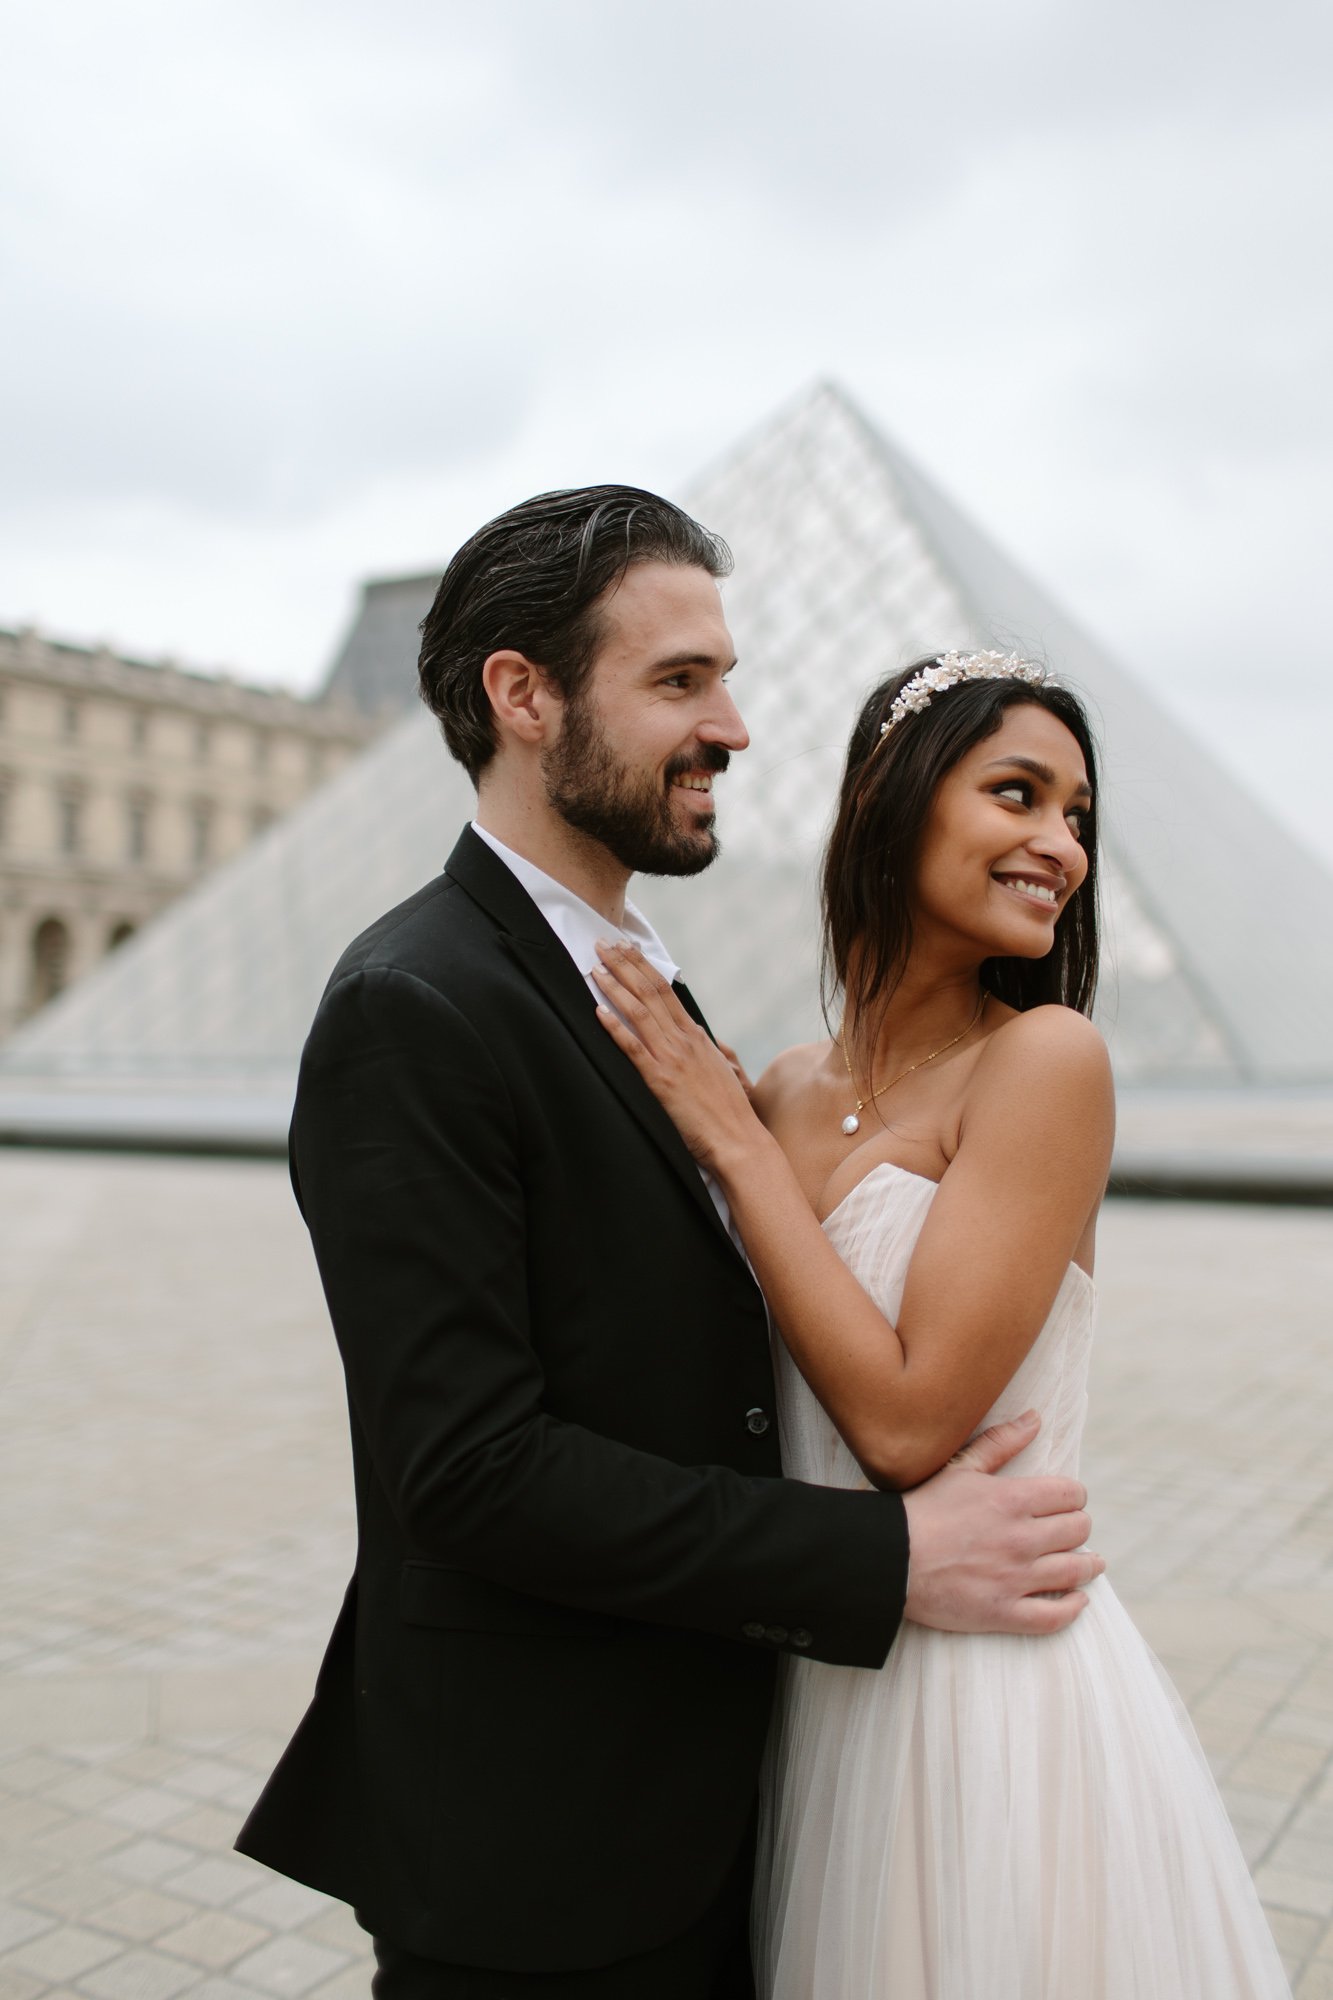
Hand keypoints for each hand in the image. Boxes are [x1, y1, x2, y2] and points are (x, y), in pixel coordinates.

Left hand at [590, 943, 764, 1172]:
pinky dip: (614, 1027)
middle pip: (650, 992)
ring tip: (595, 967)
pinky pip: (633, 1048)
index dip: (644, 967)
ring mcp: (672, 1059)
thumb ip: (708, 1052)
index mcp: (697, 1037)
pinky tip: (598, 1011)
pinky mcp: (660, 1081)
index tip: (628, 949)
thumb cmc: (731, 1113)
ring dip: (615, 986)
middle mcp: (684, 1041)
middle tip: (603, 943)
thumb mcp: (722, 1072)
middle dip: (624, 965)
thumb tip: (703, 1039)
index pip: (666, 992)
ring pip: (639, 1012)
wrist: (740, 1140)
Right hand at [901, 1410, 1103, 1634]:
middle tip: (1071, 1530)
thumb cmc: (922, 1509)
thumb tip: (1035, 1418)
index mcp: (1012, 1500)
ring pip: (1075, 1571)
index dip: (1073, 1496)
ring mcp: (1014, 1578)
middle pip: (1079, 1530)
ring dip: (1088, 1566)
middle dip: (1078, 1527)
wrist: (889, 1558)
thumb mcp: (961, 1468)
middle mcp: (1021, 1539)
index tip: (1066, 1502)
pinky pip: (1054, 1617)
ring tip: (1090, 1564)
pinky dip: (1072, 1609)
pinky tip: (1077, 1601)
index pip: (1072, 1494)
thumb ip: (1000, 1442)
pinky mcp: (1003, 1612)